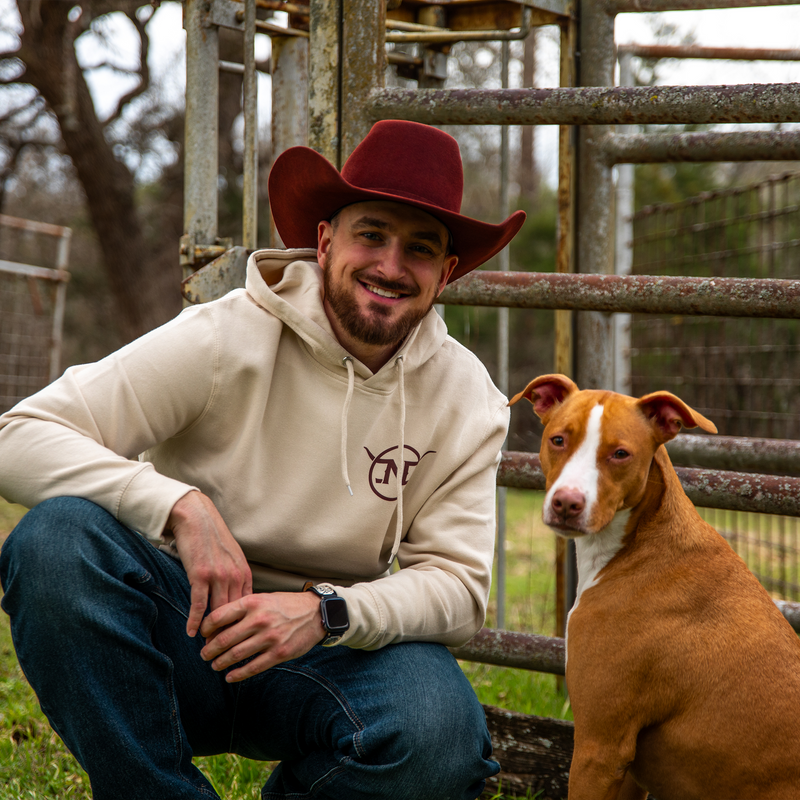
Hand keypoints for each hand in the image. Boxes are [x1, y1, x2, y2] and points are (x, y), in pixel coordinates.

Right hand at [166, 491, 252, 637]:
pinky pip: (199, 603)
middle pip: (234, 615)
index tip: (239, 643)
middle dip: (229, 635)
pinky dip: (196, 620)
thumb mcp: (232, 558)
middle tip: (224, 654)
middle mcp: (235, 576)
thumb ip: (236, 578)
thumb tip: (236, 600)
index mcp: (245, 574)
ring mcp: (219, 576)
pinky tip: (192, 632)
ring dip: (212, 633)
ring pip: (218, 612)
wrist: (197, 517)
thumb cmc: (213, 538)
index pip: (247, 609)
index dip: (242, 627)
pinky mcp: (201, 575)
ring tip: (208, 649)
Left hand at [199, 591, 323, 681]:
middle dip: (209, 650)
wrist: (316, 612)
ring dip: (220, 663)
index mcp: (253, 602)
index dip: (205, 629)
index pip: (218, 617)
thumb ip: (243, 609)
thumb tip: (218, 625)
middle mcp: (259, 619)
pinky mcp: (279, 653)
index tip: (202, 635)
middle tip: (204, 655)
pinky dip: (237, 675)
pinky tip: (230, 676)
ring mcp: (269, 638)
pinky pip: (252, 668)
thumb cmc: (286, 605)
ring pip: (235, 655)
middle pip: (223, 639)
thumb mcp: (264, 598)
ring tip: (215, 665)